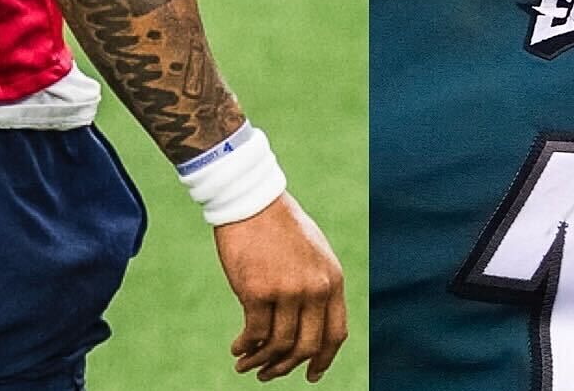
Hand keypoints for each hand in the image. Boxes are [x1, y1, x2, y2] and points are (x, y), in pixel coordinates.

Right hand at [216, 192, 347, 381]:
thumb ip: (317, 284)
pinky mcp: (258, 291)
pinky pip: (255, 334)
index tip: (311, 375)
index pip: (335, 334)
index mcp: (332, 279)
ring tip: (246, 364)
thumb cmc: (279, 225)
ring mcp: (288, 291)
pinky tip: (238, 348)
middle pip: (307, 346)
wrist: (251, 199)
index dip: (324, 360)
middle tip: (269, 374)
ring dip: (261, 361)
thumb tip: (308, 323)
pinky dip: (246, 347)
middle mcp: (315, 288)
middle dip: (286, 367)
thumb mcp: (313, 252)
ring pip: (279, 345)